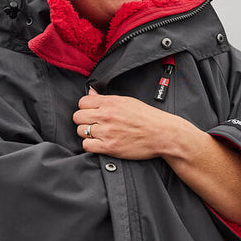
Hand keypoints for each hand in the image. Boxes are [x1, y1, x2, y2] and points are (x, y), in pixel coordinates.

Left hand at [73, 88, 192, 159]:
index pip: (82, 102)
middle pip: (77, 117)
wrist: (162, 134)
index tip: (91, 113)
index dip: (85, 108)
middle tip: (93, 124)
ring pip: (80, 131)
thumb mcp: (127, 101)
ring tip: (98, 134)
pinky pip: (87, 145)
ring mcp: (107, 132)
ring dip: (87, 133)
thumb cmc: (147, 117)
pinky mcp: (109, 147)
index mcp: (110, 102)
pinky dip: (90, 145)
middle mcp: (106, 116)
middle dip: (83, 120)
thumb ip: (106, 98)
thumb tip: (90, 93)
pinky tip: (99, 143)